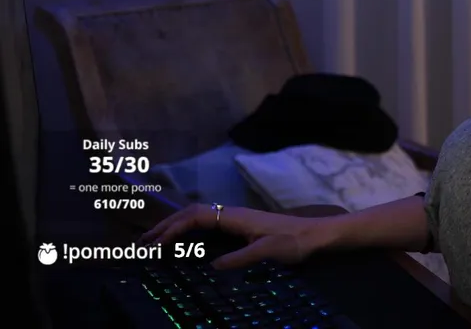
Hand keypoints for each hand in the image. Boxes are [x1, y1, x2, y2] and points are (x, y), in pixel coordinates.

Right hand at [140, 203, 333, 268]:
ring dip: (176, 227)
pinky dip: (190, 231)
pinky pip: (208, 225)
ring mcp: (237, 220)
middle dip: (166, 225)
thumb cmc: (294, 241)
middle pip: (192, 213)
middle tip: (144, 242)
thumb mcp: (267, 252)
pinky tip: (185, 243)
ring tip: (155, 241)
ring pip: (199, 217)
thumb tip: (211, 266)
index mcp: (236, 216)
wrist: (317, 235)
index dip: (173, 228)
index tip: (156, 244)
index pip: (196, 216)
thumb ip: (240, 259)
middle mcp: (233, 214)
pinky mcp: (241, 228)